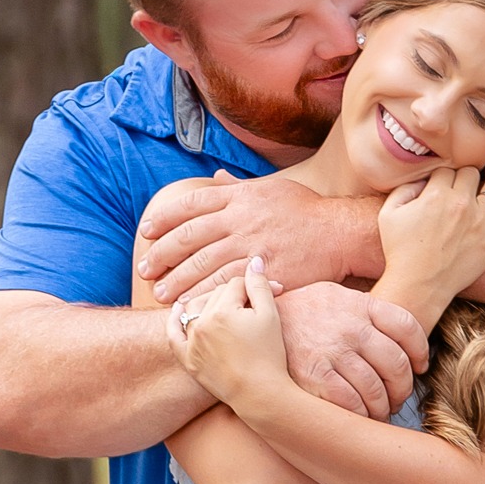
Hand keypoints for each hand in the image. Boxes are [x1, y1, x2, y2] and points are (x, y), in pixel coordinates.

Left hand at [138, 172, 375, 300]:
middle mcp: (240, 219)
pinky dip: (203, 295)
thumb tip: (215, 178)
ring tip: (161, 294)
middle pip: (189, 236)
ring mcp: (251, 245)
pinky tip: (189, 305)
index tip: (147, 232)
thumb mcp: (272, 188)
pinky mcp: (263, 271)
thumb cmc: (306, 211)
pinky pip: (225, 285)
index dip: (163, 218)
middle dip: (162, 254)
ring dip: (177, 280)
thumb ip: (239, 188)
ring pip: (202, 264)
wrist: (339, 233)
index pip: (191, 204)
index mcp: (239, 197)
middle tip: (145, 270)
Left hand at [167, 259, 290, 409]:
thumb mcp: (270, 316)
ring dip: (206, 303)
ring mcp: (192, 342)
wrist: (261, 394)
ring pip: (194, 309)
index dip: (252, 288)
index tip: (267, 296)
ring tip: (221, 304)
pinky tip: (179, 308)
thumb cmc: (270, 355)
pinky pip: (174, 334)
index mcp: (223, 311)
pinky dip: (174, 320)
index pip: (234, 285)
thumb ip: (260, 285)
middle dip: (233, 297)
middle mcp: (202, 324)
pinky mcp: (188, 359)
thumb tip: (253, 260)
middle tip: (250, 306)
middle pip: (215, 295)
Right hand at [274, 281, 428, 418]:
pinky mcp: (313, 375)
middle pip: (397, 364)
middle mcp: (350, 326)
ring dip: (383, 408)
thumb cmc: (299, 314)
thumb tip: (399, 334)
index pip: (408, 327)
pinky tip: (359, 418)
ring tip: (380, 412)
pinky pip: (351, 404)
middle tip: (397, 397)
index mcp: (360, 304)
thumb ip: (364, 310)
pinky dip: (361, 417)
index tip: (420, 367)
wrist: (252, 323)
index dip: (420, 352)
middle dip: (403, 388)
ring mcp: (332, 351)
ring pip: (376, 390)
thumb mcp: (333, 296)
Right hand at [378, 165, 484, 312]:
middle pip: (470, 173)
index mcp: (436, 194)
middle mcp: (462, 202)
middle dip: (465, 176)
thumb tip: (422, 178)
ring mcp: (481, 220)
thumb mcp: (389, 214)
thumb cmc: (401, 251)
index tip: (440, 185)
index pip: (446, 170)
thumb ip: (403, 189)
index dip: (442, 176)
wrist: (419, 285)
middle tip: (462, 183)